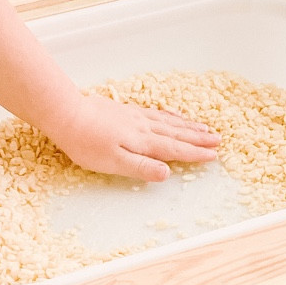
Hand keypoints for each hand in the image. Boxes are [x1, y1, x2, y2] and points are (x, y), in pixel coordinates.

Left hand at [45, 95, 220, 183]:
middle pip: (177, 134)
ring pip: (169, 122)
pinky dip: (170, 115)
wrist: (67, 114)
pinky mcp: (126, 111)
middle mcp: (143, 127)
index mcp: (143, 142)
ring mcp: (135, 117)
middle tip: (218, 140)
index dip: (195, 154)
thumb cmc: (86, 142)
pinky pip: (157, 113)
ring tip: (204, 128)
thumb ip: (141, 167)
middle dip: (198, 138)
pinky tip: (173, 115)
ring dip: (188, 126)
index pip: (174, 150)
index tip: (213, 155)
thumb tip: (167, 173)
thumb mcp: (113, 162)